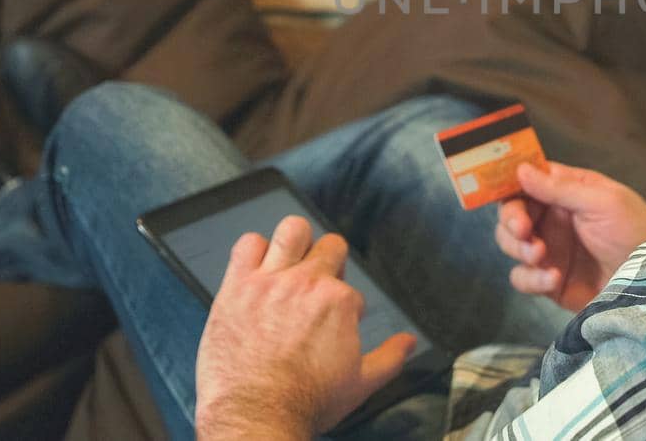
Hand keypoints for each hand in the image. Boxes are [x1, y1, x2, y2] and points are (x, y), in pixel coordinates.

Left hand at [194, 216, 416, 440]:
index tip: (331, 324)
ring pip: (292, 230)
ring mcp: (270, 281)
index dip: (343, 307)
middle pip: (329, 246)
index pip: (349, 288)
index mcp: (339, 302)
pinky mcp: (237, 286)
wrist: (257, 415)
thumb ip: (390, 358)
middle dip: (329, 263)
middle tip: (317, 287)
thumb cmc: (303, 402)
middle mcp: (307, 283)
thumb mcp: (360, 385)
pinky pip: (247, 244)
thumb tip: (408, 343)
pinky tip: (258, 269)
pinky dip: (254, 251)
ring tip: (291, 261)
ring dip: (295, 242)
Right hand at [495, 162, 645, 311]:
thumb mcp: (602, 201)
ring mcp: (550, 251)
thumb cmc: (634, 230)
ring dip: (518, 249)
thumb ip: (559, 188)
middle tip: (524, 231)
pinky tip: (553, 279)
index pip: (526, 183)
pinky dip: (531, 279)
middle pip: (511, 214)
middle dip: (511, 221)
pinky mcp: (550, 282)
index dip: (509, 186)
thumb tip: (521, 169)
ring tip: (541, 255)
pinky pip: (523, 278)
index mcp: (566, 192)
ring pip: (510, 245)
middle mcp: (553, 219)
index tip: (504, 195)